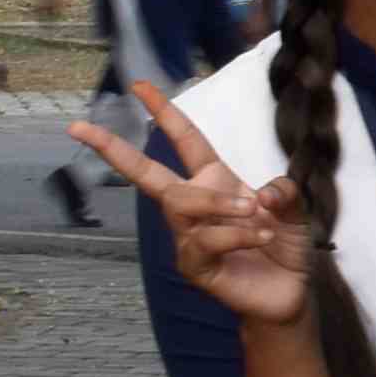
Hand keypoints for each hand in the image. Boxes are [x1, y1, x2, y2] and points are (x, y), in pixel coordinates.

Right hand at [70, 85, 315, 323]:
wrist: (291, 291)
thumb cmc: (286, 245)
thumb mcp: (294, 209)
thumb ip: (284, 192)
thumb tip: (263, 192)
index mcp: (214, 180)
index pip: (185, 140)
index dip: (164, 111)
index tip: (139, 85)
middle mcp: (194, 205)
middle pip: (147, 172)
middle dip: (113, 149)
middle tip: (82, 128)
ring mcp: (188, 236)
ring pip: (182, 202)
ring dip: (220, 203)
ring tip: (255, 212)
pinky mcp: (193, 265)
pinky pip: (204, 240)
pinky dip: (237, 234)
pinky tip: (262, 236)